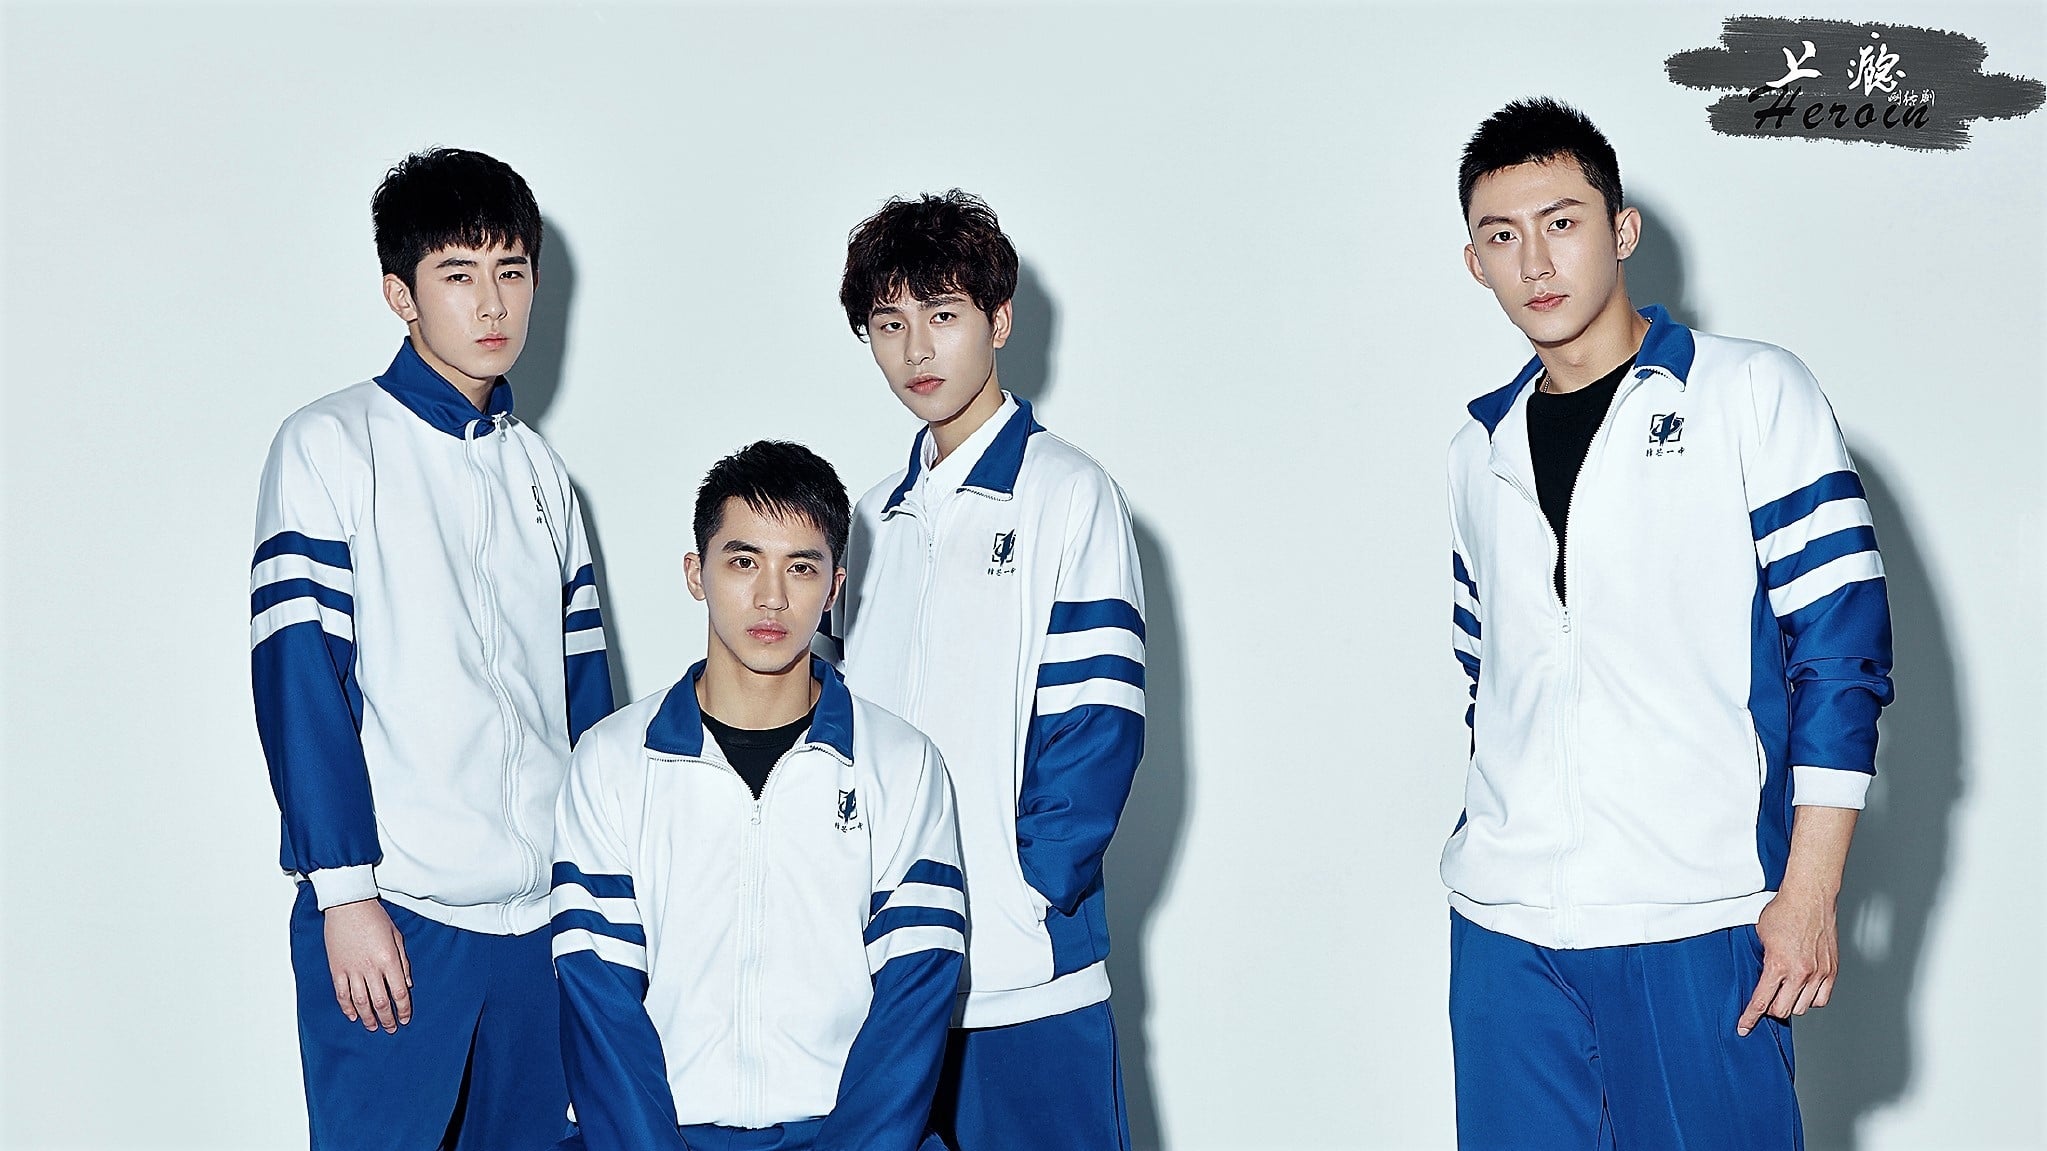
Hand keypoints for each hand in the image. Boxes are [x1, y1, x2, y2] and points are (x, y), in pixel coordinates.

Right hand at [323, 899, 412, 1032]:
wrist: (348, 905)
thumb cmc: (375, 917)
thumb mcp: (397, 936)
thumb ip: (403, 962)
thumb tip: (407, 984)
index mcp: (388, 960)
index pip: (399, 992)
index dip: (404, 1009)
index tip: (406, 1018)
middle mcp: (371, 968)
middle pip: (381, 1002)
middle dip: (388, 1018)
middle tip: (391, 1028)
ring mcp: (352, 970)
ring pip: (361, 1002)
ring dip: (368, 1018)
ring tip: (373, 1027)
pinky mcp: (337, 969)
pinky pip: (341, 994)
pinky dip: (347, 1008)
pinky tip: (353, 1016)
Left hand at [1737, 884, 1837, 1035]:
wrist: (1810, 898)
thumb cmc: (1783, 912)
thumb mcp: (1760, 936)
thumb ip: (1759, 959)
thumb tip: (1756, 976)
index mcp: (1778, 966)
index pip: (1761, 1002)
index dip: (1750, 1018)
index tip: (1743, 1028)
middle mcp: (1800, 973)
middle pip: (1783, 1010)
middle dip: (1771, 1009)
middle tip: (1766, 1002)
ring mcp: (1818, 973)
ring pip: (1802, 1007)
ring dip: (1791, 1004)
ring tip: (1784, 993)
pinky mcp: (1831, 971)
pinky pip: (1821, 999)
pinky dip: (1810, 999)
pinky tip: (1802, 991)